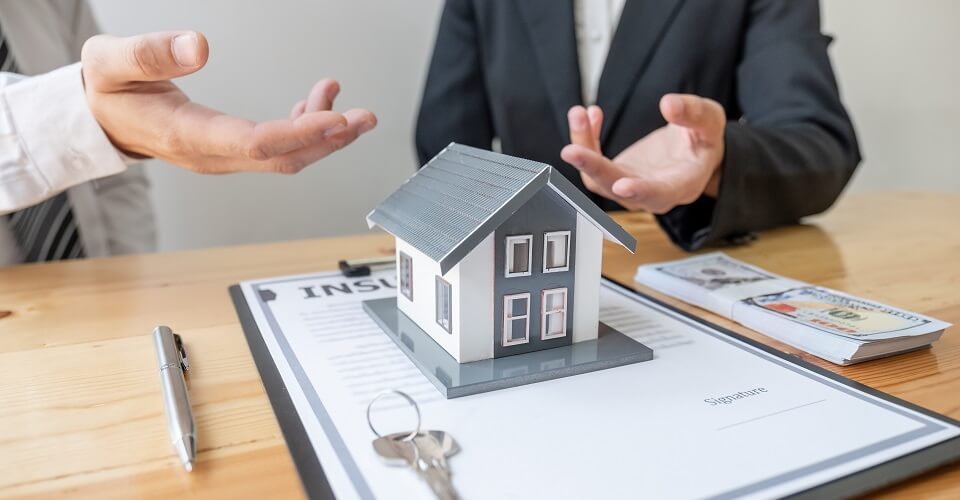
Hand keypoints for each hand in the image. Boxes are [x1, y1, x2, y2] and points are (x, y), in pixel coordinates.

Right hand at [81, 31, 375, 173]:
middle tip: (364, 118)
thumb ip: (150, 53)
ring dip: (322, 134)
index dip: (301, 133)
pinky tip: (317, 103)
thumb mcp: (111, 62)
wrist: (98, 119)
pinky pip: (276, 146)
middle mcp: (212, 155)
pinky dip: (304, 128)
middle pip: (282, 157)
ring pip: (284, 155)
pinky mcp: (231, 149)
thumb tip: (199, 45)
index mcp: (187, 136)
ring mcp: (224, 156)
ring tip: (348, 105)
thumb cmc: (107, 90)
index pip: (256, 143)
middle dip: (328, 140)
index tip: (336, 118)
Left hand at [560, 94, 724, 212]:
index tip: (622, 186)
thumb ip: (694, 113)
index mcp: (682, 184)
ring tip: (579, 114)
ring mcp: (630, 187)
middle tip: (571, 150)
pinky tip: (590, 115)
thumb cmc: (704, 140)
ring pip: (597, 178)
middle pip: (616, 188)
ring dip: (584, 148)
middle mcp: (652, 194)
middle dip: (593, 168)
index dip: (641, 192)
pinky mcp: (616, 176)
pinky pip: (592, 166)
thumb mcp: (711, 121)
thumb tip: (668, 104)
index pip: (660, 194)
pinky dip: (586, 140)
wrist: (693, 152)